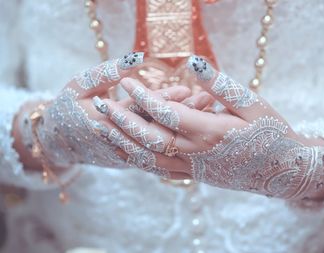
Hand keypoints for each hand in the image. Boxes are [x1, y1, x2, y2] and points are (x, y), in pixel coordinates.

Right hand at [14, 52, 193, 172]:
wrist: (59, 142)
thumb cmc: (69, 107)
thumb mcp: (81, 85)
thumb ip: (107, 73)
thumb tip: (137, 59)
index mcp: (108, 122)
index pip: (142, 110)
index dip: (166, 99)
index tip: (188, 87)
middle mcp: (122, 142)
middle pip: (159, 128)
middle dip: (185, 114)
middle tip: (208, 100)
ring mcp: (129, 155)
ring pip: (163, 143)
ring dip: (186, 130)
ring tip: (208, 114)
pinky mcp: (134, 161)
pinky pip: (160, 153)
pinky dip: (178, 144)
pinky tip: (195, 133)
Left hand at [98, 55, 323, 200]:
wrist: (283, 170)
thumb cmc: (272, 133)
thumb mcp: (252, 103)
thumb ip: (219, 86)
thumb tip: (192, 62)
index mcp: (210, 132)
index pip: (166, 112)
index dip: (144, 95)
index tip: (127, 80)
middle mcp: (196, 153)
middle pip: (149, 138)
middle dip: (122, 120)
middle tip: (100, 104)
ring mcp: (193, 168)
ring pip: (149, 158)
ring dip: (123, 142)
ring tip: (103, 128)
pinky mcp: (194, 175)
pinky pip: (159, 169)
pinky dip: (139, 159)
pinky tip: (126, 150)